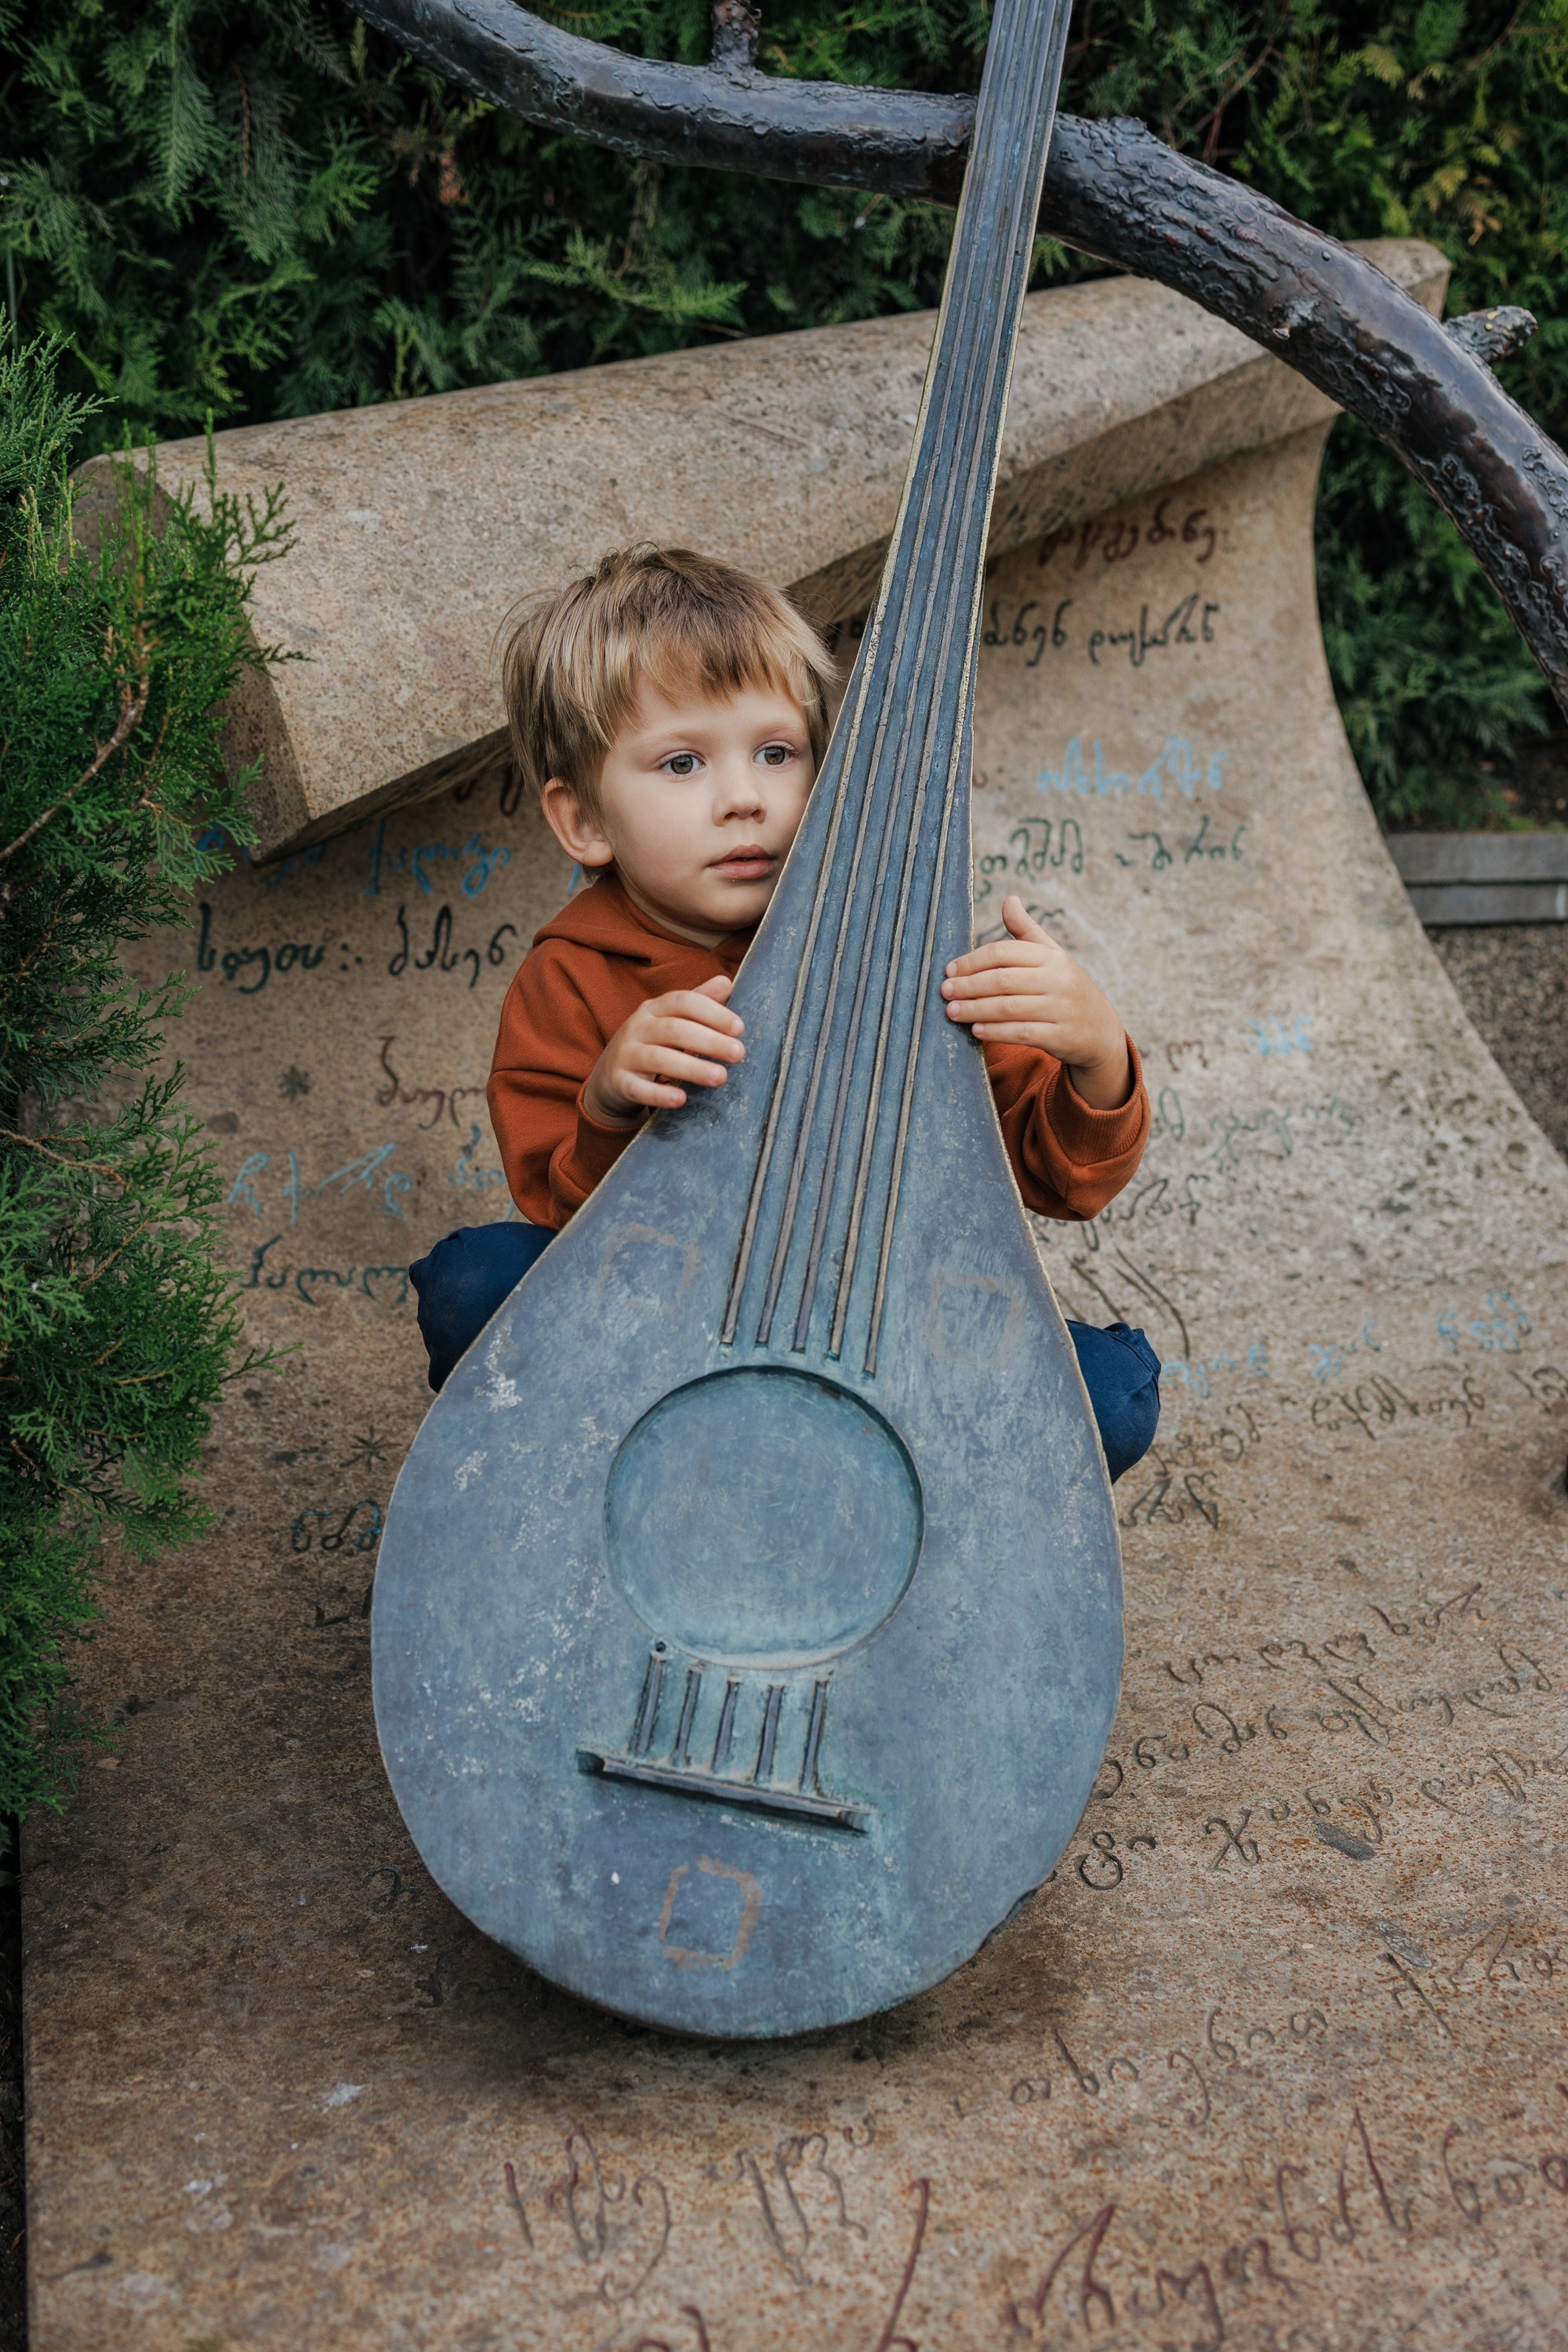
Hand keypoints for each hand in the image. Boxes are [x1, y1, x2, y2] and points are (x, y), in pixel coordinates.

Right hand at [583, 973, 744, 1121]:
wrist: (609, 1076)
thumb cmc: (651, 1044)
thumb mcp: (671, 1020)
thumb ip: (698, 1003)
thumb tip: (726, 982)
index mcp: (654, 1008)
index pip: (683, 1001)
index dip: (712, 1012)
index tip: (739, 1028)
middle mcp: (638, 1027)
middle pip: (674, 1029)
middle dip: (709, 1041)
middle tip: (738, 1054)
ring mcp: (626, 1055)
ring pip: (658, 1059)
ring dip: (692, 1068)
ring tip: (720, 1078)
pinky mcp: (619, 1082)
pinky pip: (638, 1088)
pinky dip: (659, 1094)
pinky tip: (681, 1099)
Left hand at [941, 896, 1130, 1107]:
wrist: (1101, 1030)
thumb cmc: (1066, 987)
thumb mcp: (1051, 956)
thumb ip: (1026, 930)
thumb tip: (1008, 899)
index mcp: (1052, 956)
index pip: (1004, 952)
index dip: (973, 961)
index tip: (950, 970)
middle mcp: (1058, 980)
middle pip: (1003, 980)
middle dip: (969, 986)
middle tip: (944, 991)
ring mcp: (1060, 1009)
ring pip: (1009, 1008)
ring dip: (976, 1009)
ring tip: (952, 1011)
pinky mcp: (1060, 1037)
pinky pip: (1022, 1033)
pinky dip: (997, 1032)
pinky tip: (977, 1030)